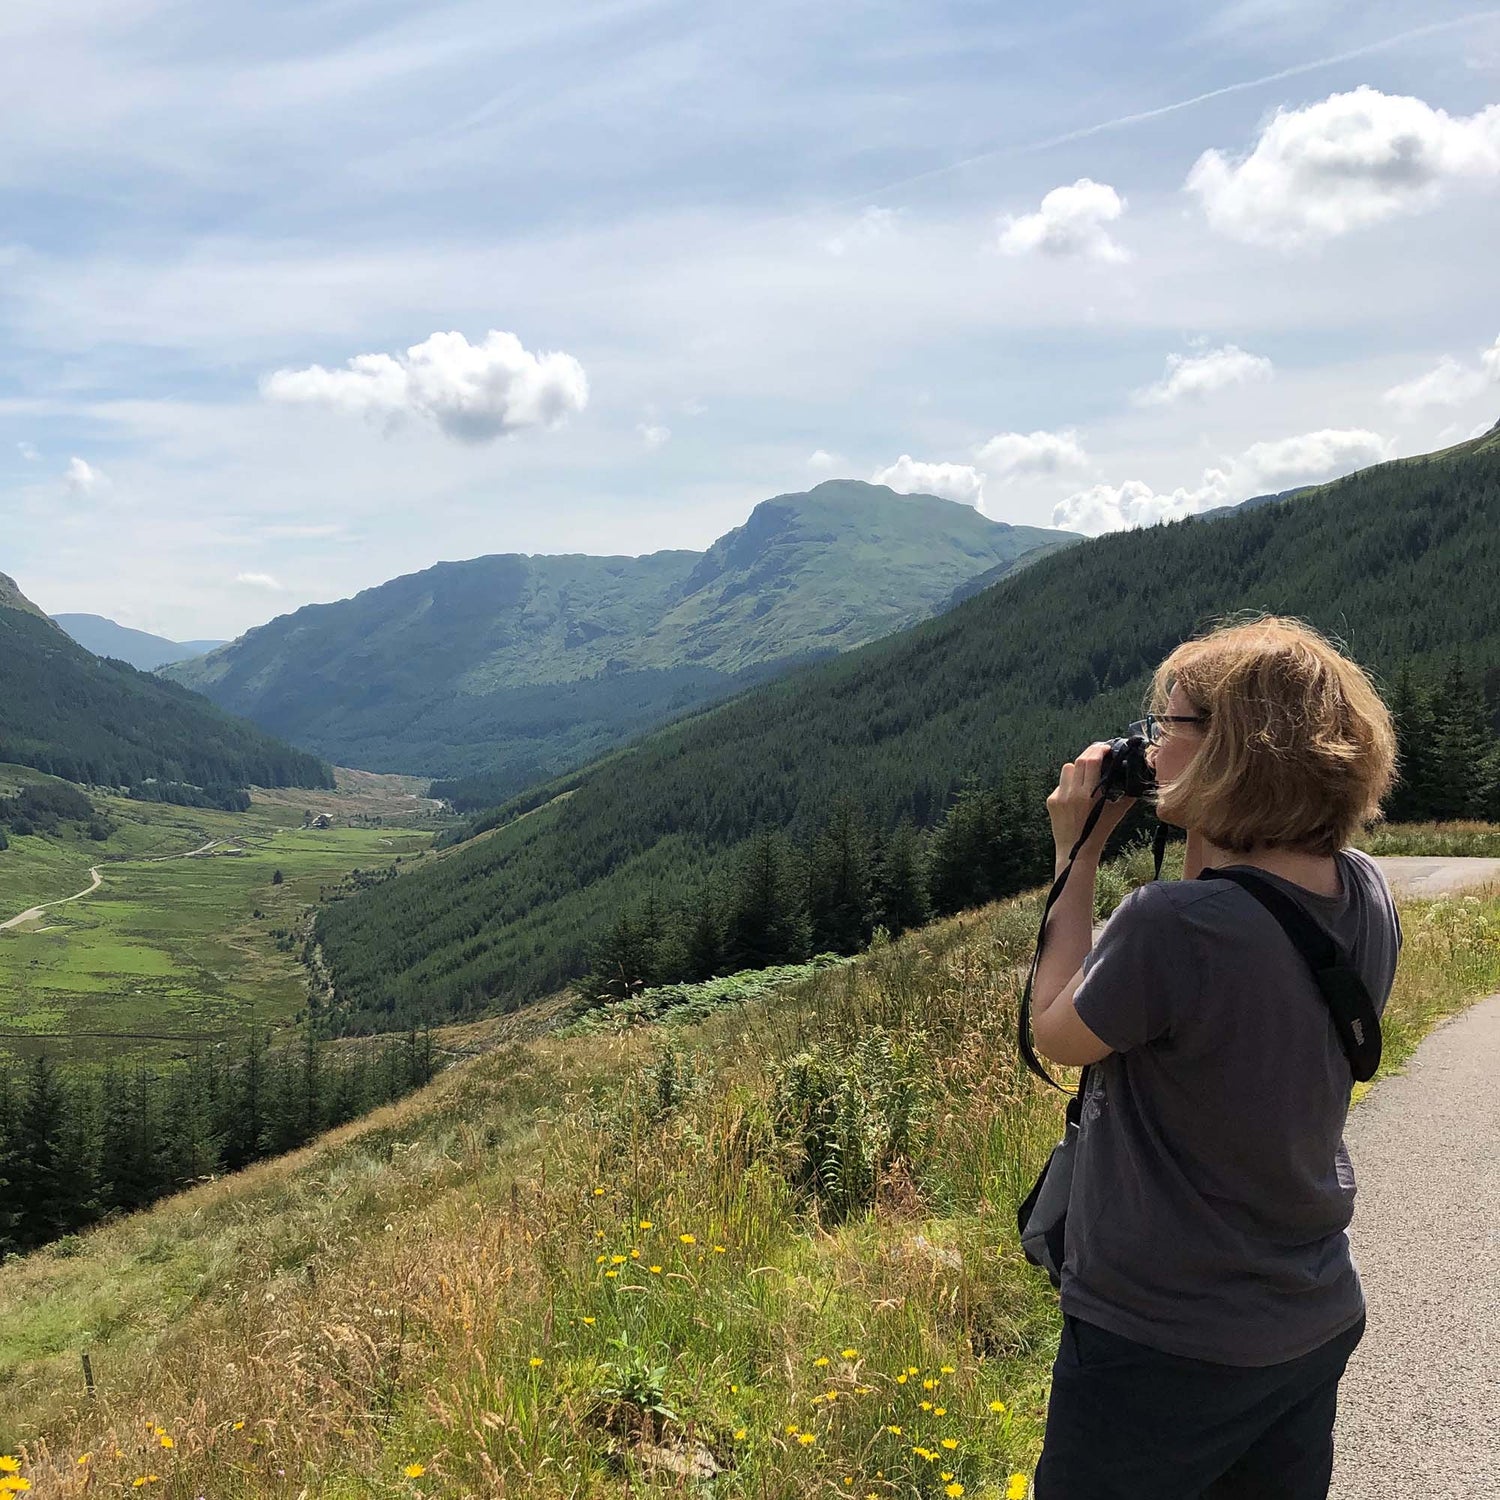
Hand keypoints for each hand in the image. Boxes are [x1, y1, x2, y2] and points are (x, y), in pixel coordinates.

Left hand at [1046, 741, 1135, 862]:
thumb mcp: (1118, 813)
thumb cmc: (1100, 832)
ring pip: (1067, 768)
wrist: (1076, 852)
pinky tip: (1078, 791)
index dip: (1099, 750)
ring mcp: (1059, 797)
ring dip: (1078, 767)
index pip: (1091, 761)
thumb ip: (1128, 795)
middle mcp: (1071, 793)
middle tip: (1099, 753)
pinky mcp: (1051, 801)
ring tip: (1087, 774)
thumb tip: (1137, 778)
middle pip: (1079, 761)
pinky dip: (1070, 782)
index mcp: (1088, 795)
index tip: (1106, 748)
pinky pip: (1061, 783)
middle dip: (1090, 753)